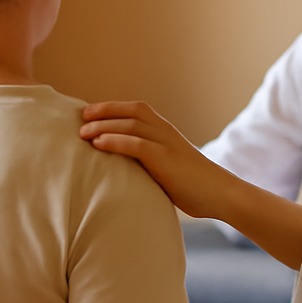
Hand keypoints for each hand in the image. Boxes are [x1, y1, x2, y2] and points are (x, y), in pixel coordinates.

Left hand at [80, 101, 236, 218]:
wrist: (221, 193)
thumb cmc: (194, 187)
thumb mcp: (169, 168)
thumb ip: (150, 162)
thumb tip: (126, 169)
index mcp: (167, 132)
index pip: (136, 110)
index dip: (112, 108)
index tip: (91, 114)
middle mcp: (166, 132)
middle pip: (130, 111)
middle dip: (103, 112)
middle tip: (81, 118)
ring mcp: (166, 143)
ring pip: (130, 124)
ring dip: (103, 126)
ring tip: (82, 133)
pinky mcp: (166, 159)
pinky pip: (136, 144)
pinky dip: (115, 141)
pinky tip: (98, 144)